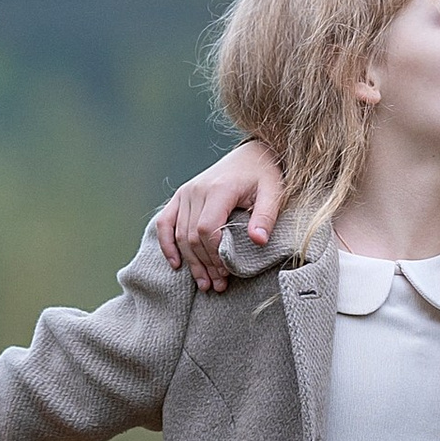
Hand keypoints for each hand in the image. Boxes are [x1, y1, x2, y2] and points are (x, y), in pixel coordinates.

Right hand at [152, 143, 286, 290]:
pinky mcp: (181, 196)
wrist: (251, 155)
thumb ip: (266, 217)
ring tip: (205, 283)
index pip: (207, 229)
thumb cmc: (265, 176)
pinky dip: (167, 244)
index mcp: (220, 189)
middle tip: (219, 285)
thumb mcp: (273, 193)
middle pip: (191, 236)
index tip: (228, 271)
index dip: (214, 254)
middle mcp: (197, 190)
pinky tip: (176, 264)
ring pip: (179, 234)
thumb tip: (259, 241)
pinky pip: (165, 222)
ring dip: (191, 262)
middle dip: (205, 264)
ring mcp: (186, 192)